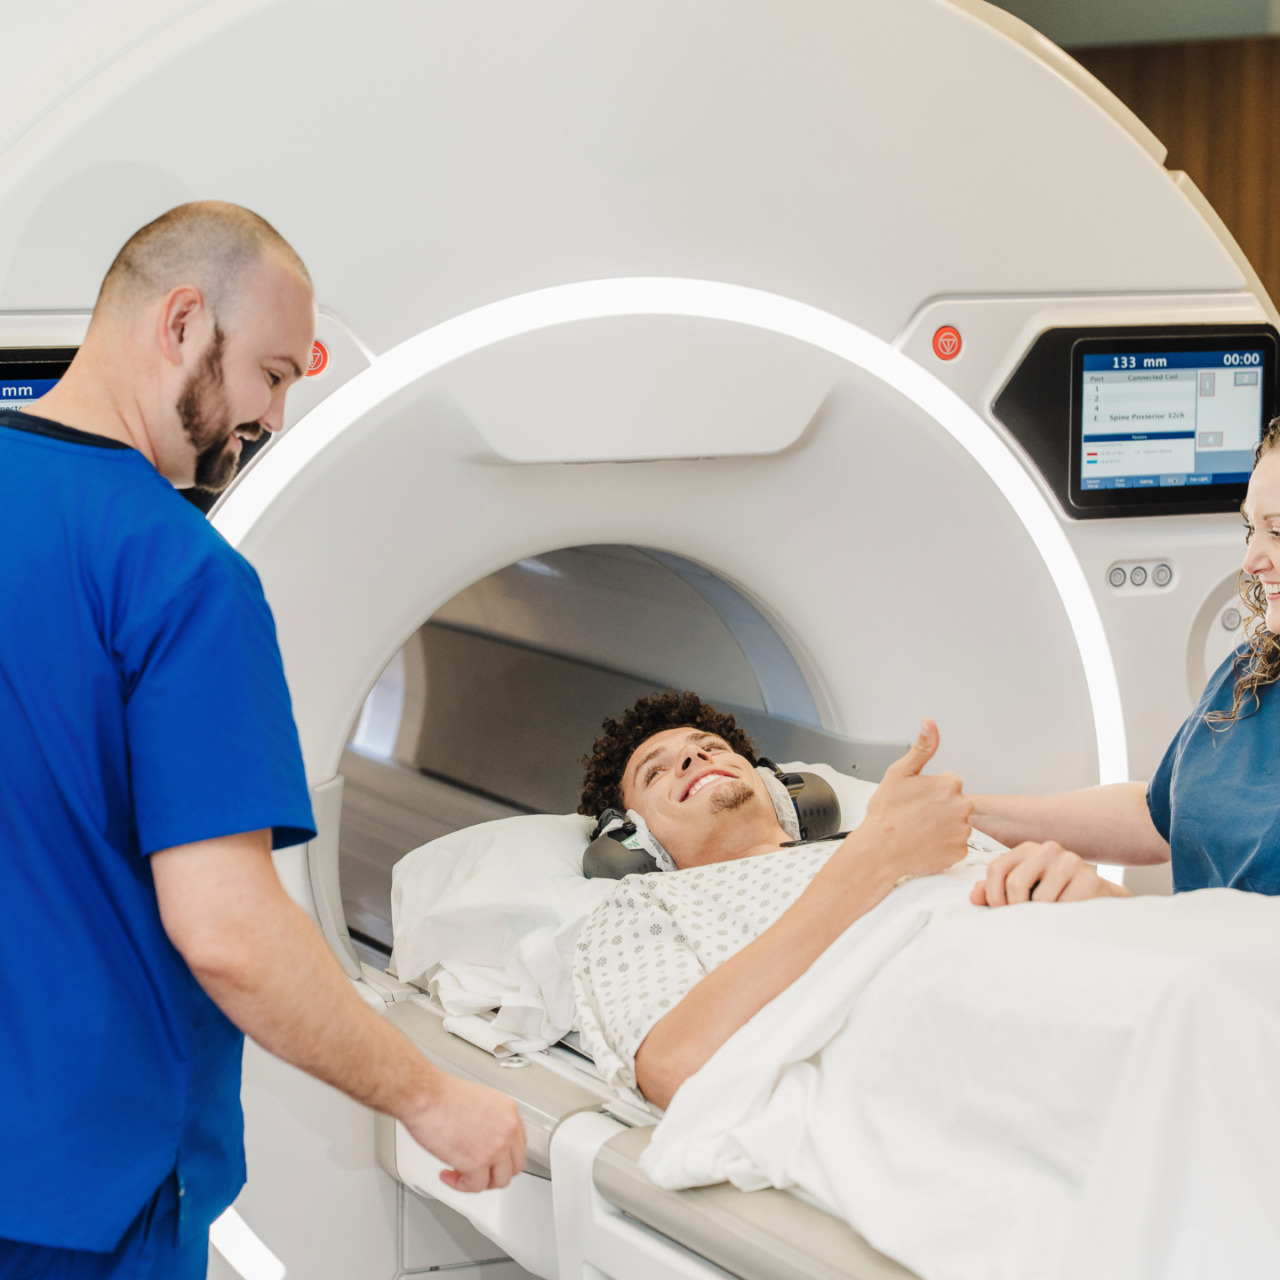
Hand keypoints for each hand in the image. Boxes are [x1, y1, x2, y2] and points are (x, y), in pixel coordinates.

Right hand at [401, 1075, 526, 1191]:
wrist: (426, 1096)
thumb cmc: (442, 1096)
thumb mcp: (479, 1102)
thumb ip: (490, 1123)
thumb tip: (485, 1141)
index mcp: (509, 1112)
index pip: (518, 1145)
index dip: (502, 1157)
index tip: (490, 1161)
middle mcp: (508, 1129)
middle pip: (513, 1166)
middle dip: (493, 1173)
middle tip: (476, 1172)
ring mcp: (496, 1147)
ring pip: (498, 1181)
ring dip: (478, 1182)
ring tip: (460, 1174)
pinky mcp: (478, 1163)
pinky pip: (475, 1187)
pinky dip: (459, 1185)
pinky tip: (447, 1174)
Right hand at [850, 719, 971, 881]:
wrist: (878, 850)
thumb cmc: (886, 813)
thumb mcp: (900, 772)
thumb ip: (922, 747)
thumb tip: (930, 724)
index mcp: (950, 784)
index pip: (949, 784)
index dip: (931, 792)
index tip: (916, 800)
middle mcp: (962, 806)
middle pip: (956, 804)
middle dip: (940, 809)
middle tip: (916, 817)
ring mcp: (962, 831)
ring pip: (957, 825)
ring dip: (943, 828)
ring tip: (919, 831)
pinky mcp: (960, 852)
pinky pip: (956, 846)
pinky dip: (944, 846)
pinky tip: (926, 844)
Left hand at [970, 841, 1130, 907]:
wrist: (1099, 901)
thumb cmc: (1055, 896)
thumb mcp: (1024, 890)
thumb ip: (996, 891)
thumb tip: (973, 896)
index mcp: (1028, 850)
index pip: (997, 868)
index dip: (993, 894)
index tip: (1000, 910)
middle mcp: (1048, 849)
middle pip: (1015, 882)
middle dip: (1016, 907)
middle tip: (1025, 917)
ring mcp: (1071, 862)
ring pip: (1040, 899)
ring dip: (1042, 915)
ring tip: (1050, 915)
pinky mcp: (1089, 880)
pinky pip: (1063, 907)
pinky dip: (1060, 918)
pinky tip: (1066, 916)